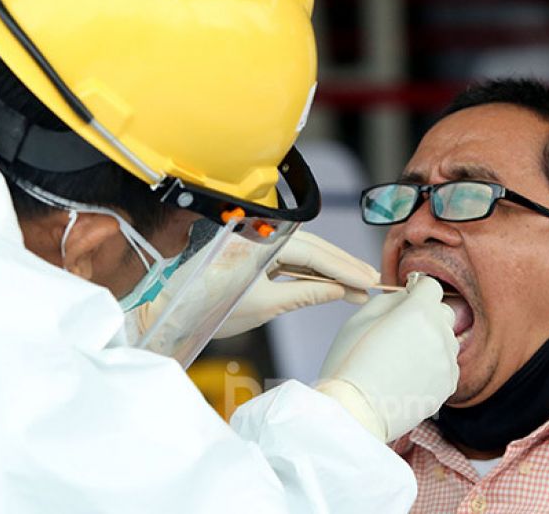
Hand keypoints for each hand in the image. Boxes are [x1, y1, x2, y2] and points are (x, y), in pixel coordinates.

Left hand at [213, 230, 378, 337]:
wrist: (176, 311)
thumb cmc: (211, 308)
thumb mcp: (265, 305)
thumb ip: (305, 294)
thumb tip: (339, 291)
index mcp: (262, 242)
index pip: (313, 253)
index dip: (344, 268)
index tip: (368, 280)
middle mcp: (262, 236)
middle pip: (313, 247)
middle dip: (343, 265)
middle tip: (372, 279)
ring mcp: (259, 244)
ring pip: (304, 253)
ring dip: (331, 268)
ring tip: (358, 282)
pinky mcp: (256, 255)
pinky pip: (291, 259)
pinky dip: (312, 272)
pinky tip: (331, 282)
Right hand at [315, 275, 459, 442]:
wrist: (355, 413)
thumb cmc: (349, 364)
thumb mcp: (358, 319)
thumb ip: (390, 299)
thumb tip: (407, 296)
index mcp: (418, 312)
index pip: (432, 286)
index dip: (417, 290)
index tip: (407, 298)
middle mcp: (440, 334)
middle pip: (444, 312)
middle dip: (427, 314)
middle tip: (401, 331)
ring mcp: (447, 362)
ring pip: (447, 340)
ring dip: (431, 341)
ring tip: (402, 358)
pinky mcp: (448, 386)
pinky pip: (447, 365)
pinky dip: (433, 365)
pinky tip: (409, 375)